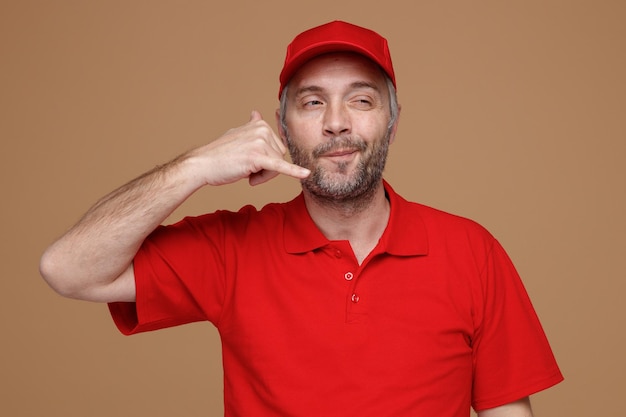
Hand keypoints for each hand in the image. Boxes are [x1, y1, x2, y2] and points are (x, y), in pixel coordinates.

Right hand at [191, 111, 309, 186]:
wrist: (203, 164)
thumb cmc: (220, 154)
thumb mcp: (237, 134)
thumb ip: (250, 126)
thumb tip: (256, 113)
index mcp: (260, 125)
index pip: (277, 148)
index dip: (266, 159)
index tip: (249, 160)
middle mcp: (262, 130)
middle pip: (279, 157)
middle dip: (265, 169)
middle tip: (245, 168)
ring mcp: (260, 143)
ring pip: (276, 168)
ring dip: (261, 176)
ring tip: (243, 171)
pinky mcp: (257, 158)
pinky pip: (280, 167)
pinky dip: (294, 172)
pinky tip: (306, 174)